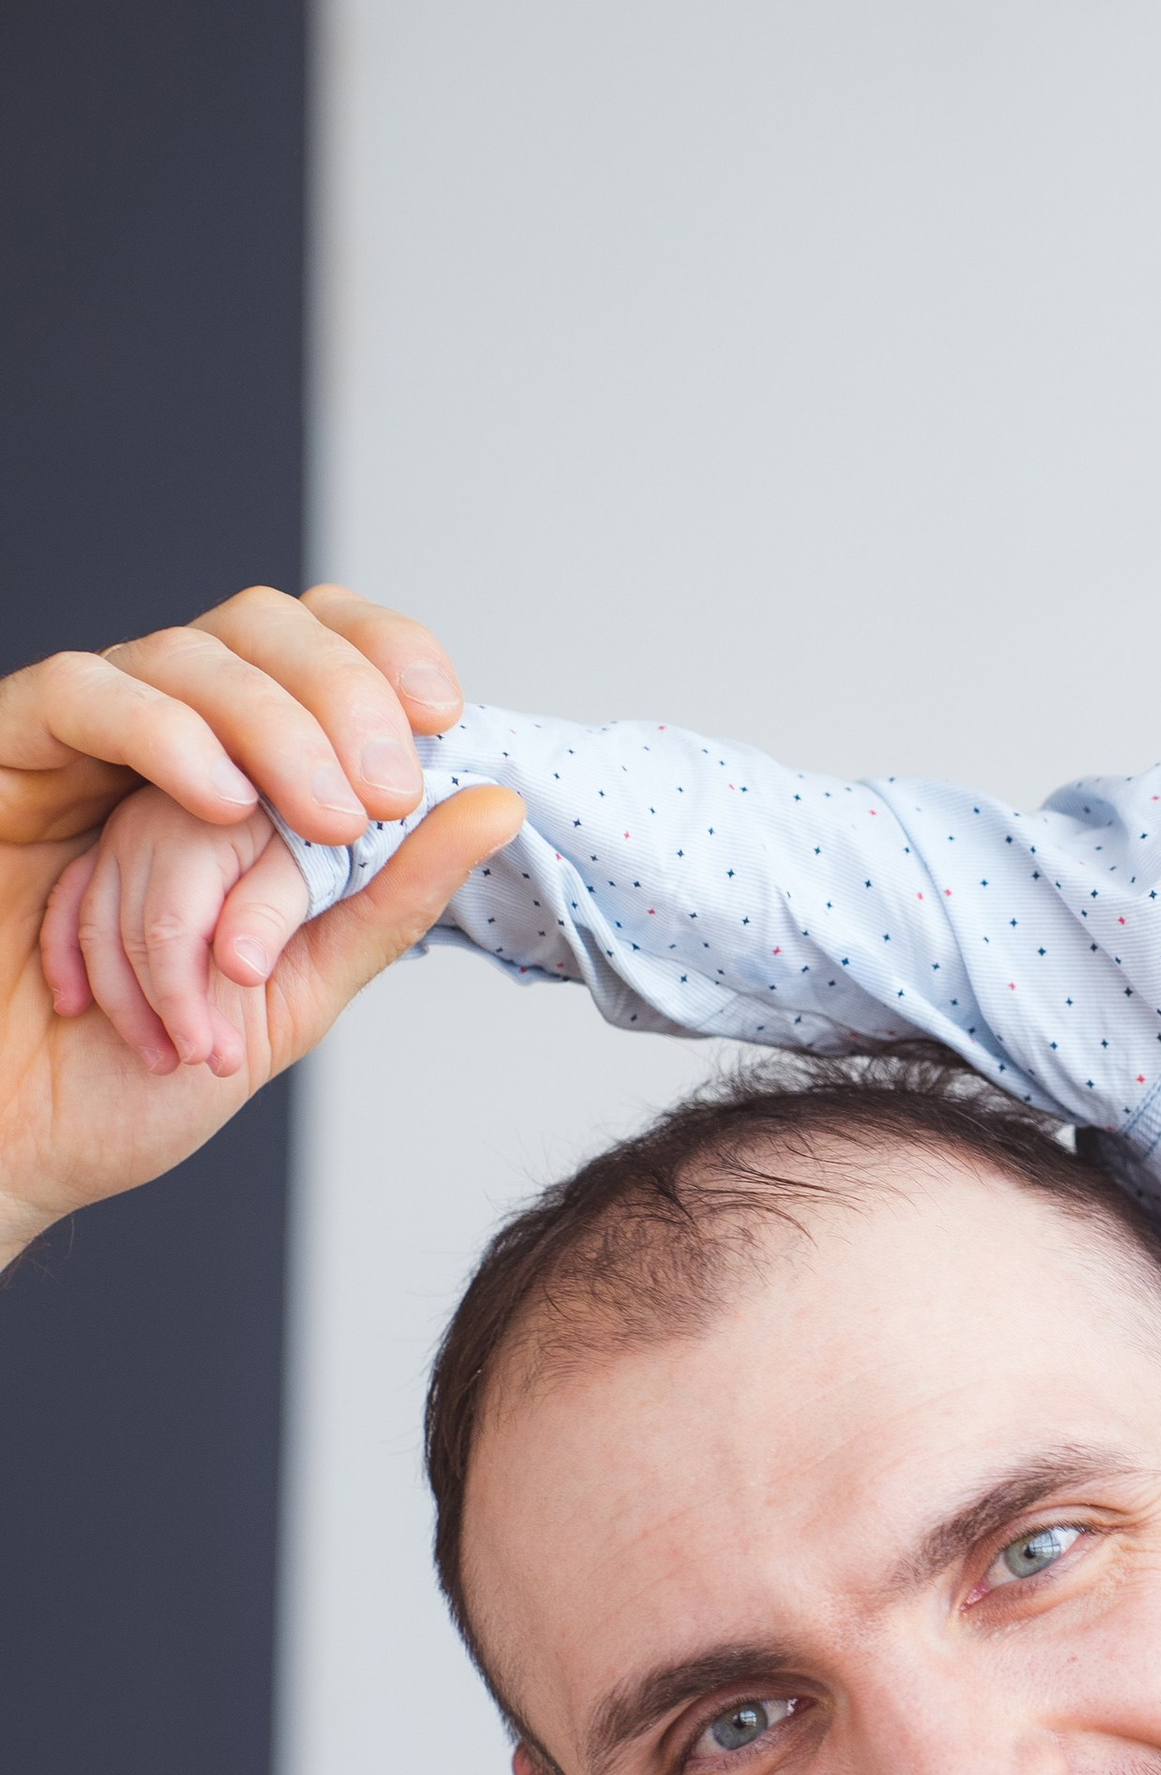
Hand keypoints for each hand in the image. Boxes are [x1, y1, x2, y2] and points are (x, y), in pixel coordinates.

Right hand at [0, 643, 517, 1264]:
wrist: (21, 1149)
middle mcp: (162, 741)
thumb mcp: (302, 982)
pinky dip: (163, 735)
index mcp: (242, 777)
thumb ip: (392, 893)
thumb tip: (498, 803)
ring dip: (272, 729)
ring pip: (181, 655)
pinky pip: (80, 696)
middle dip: (342, 691)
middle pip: (260, 625)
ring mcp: (81, 747)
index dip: (385, 652)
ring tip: (327, 819)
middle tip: (386, 788)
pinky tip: (221, 801)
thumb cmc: (142, 1074)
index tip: (443, 714)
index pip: (321, 648)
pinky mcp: (7, 762)